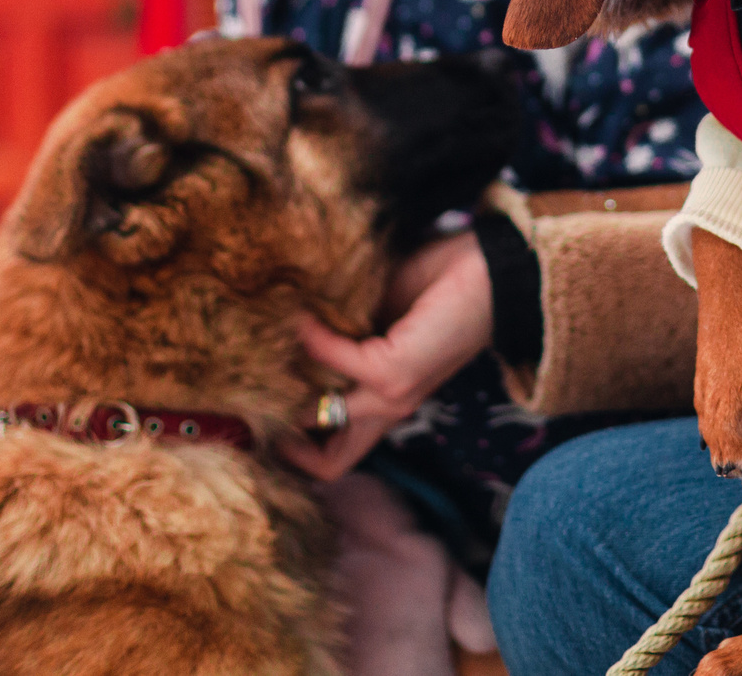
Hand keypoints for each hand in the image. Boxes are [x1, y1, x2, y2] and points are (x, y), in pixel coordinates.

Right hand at [281, 231, 493, 480]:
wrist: (491, 274)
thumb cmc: (437, 290)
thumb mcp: (380, 319)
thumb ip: (340, 335)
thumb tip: (287, 326)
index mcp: (386, 402)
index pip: (335, 456)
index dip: (296, 449)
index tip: (261, 410)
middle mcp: (389, 408)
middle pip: (328, 466)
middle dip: (283, 442)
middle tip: (251, 400)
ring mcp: (392, 395)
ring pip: (322, 425)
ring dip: (287, 386)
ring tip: (267, 352)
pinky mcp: (393, 371)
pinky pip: (333, 361)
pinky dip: (312, 337)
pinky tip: (305, 314)